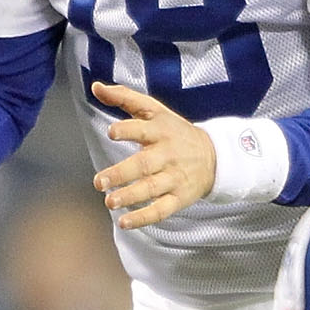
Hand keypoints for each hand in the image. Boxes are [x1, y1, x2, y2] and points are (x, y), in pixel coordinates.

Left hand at [91, 81, 216, 229]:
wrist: (214, 156)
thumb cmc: (175, 131)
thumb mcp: (154, 109)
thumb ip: (125, 97)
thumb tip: (96, 86)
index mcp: (161, 130)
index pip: (144, 129)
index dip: (128, 130)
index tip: (112, 132)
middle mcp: (168, 154)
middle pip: (144, 164)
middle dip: (121, 173)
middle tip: (99, 181)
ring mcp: (174, 177)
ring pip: (151, 189)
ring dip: (130, 196)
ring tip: (110, 202)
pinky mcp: (179, 198)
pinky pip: (161, 210)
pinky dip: (143, 218)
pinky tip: (124, 222)